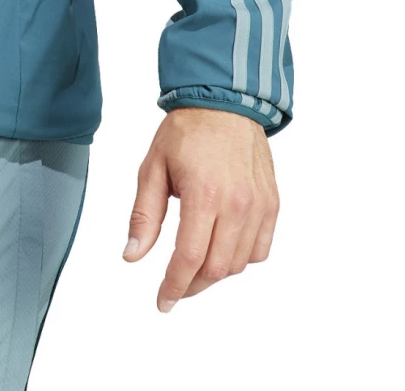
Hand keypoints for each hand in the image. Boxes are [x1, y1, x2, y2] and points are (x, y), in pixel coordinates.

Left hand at [122, 107, 278, 311]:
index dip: (174, 286)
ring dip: (214, 274)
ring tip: (194, 267)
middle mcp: (237, 203)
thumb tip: (132, 255)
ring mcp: (259, 205)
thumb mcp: (153, 167)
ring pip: (238, 263)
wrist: (224, 103)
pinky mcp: (272, 204)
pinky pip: (260, 250)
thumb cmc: (187, 131)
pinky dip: (241, 259)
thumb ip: (144, 215)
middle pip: (216, 268)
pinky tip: (222, 250)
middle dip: (191, 285)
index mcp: (204, 193)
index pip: (190, 258)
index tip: (163, 301)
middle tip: (174, 287)